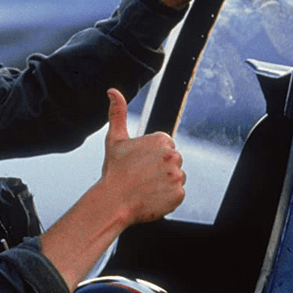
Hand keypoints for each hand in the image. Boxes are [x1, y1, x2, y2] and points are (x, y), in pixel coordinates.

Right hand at [102, 89, 185, 224]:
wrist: (113, 201)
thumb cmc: (114, 171)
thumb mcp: (114, 139)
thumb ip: (117, 112)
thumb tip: (113, 91)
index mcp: (161, 140)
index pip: (165, 146)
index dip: (150, 156)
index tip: (139, 163)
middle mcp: (173, 156)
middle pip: (173, 161)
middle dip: (159, 168)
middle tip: (141, 176)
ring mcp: (178, 176)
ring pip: (176, 177)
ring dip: (164, 182)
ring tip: (145, 187)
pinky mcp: (179, 194)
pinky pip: (177, 194)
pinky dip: (166, 197)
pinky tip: (151, 196)